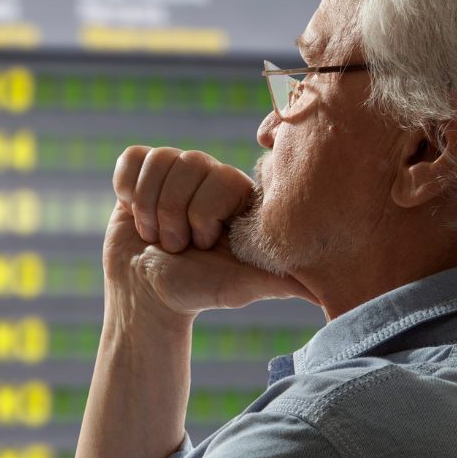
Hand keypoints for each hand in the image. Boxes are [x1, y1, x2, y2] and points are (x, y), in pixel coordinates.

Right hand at [106, 145, 318, 319]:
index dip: (202, 215)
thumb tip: (328, 287)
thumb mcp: (243, 286)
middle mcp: (208, 177)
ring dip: (149, 209)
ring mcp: (173, 173)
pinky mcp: (139, 173)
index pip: (220, 177)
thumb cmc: (197, 292)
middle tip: (177, 246)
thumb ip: (285, 281)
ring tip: (157, 236)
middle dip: (174, 216)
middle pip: (187, 164)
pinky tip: (136, 215)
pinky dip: (127, 191)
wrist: (146, 298)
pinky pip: (131, 159)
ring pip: (158, 161)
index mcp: (237, 193)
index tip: (204, 246)